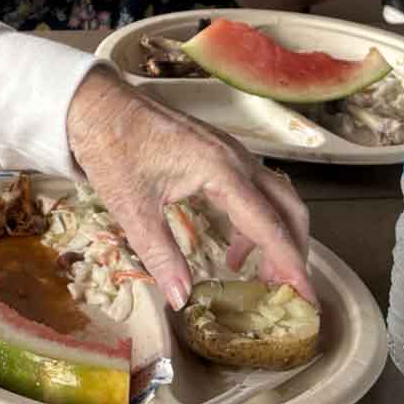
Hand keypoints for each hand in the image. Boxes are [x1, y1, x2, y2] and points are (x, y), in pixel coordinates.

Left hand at [64, 71, 313, 308]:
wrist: (95, 103)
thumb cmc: (112, 148)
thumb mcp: (132, 208)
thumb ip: (161, 255)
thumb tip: (181, 300)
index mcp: (221, 170)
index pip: (270, 226)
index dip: (291, 265)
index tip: (307, 299)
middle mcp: (236, 158)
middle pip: (288, 208)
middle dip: (293, 250)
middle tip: (283, 289)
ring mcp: (229, 152)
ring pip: (275, 196)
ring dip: (275, 234)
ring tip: (254, 272)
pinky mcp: (218, 151)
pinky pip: (254, 188)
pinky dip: (255, 219)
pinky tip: (232, 244)